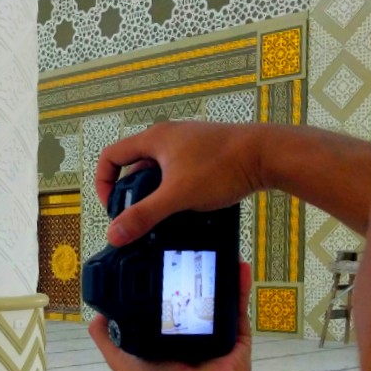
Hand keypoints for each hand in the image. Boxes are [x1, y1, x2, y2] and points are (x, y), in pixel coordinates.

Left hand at [89, 263, 253, 370]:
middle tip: (192, 246)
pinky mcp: (237, 335)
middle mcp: (195, 329)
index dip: (167, 279)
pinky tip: (239, 265)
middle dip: (196, 271)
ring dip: (221, 271)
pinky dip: (241, 284)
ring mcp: (218, 331)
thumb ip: (107, 337)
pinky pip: (240, 305)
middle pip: (197, 293)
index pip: (170, 299)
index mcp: (171, 332)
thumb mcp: (121, 358)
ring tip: (217, 247)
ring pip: (221, 294)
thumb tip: (97, 315)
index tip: (164, 256)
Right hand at [95, 122, 264, 245]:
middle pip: (134, 164)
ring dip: (154, 191)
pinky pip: (177, 171)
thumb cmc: (222, 167)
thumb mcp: (177, 195)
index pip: (112, 156)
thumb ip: (144, 215)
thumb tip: (114, 234)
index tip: (112, 206)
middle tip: (138, 215)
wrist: (267, 155)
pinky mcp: (205, 153)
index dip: (103, 182)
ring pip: (158, 169)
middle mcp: (168, 136)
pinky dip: (174, 189)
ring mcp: (188, 144)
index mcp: (154, 139)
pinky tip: (186, 206)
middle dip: (131, 192)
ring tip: (162, 214)